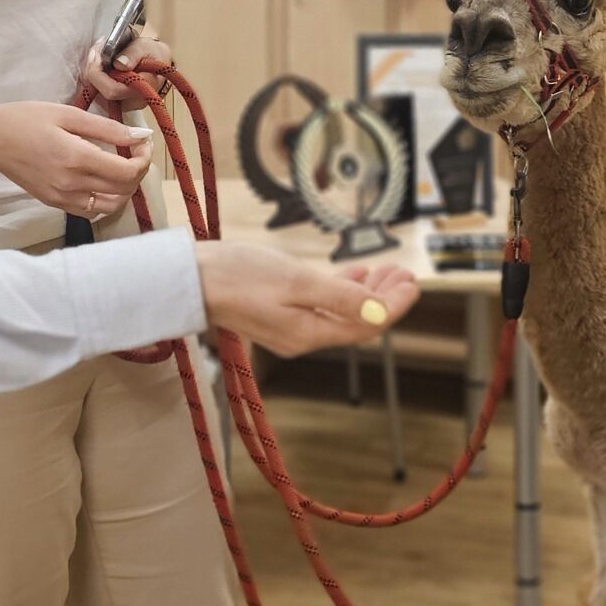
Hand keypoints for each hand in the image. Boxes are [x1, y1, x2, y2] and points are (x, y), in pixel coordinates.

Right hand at [0, 100, 151, 217]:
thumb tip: (139, 135)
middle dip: (138, 170)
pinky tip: (101, 178)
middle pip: (124, 190)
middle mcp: (72, 185)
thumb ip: (107, 127)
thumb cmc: (26, 119)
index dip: (144, 159)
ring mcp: (62, 198)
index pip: (128, 172)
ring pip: (111, 206)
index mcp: (77, 159)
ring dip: (124, 189)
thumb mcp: (68, 114)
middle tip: (135, 150)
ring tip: (121, 166)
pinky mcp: (54, 203)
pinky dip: (105, 198)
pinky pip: (91, 210)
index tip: (142, 141)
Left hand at [82, 28, 172, 110]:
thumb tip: (119, 64)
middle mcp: (134, 102)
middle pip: (102, 95)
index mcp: (144, 88)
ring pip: (99, 96)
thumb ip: (133, 54)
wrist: (160, 61)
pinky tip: (99, 67)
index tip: (95, 55)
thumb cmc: (153, 54)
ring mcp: (127, 105)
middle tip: (94, 53)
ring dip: (93, 76)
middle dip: (92, 73)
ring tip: (97, 57)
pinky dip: (96, 81)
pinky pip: (101, 95)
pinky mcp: (120, 103)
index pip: (112, 90)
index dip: (97, 75)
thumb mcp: (145, 47)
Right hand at [194, 245, 417, 357]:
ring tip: (388, 269)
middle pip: (358, 321)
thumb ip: (341, 297)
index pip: (367, 325)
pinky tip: (354, 273)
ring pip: (343, 311)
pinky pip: (323, 305)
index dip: (394, 306)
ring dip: (367, 291)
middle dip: (386, 298)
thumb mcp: (297, 281)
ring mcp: (291, 326)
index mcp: (310, 334)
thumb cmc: (238, 276)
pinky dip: (343, 289)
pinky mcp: (280, 312)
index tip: (414, 283)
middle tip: (406, 273)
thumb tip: (382, 312)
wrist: (192, 278)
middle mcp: (304, 336)